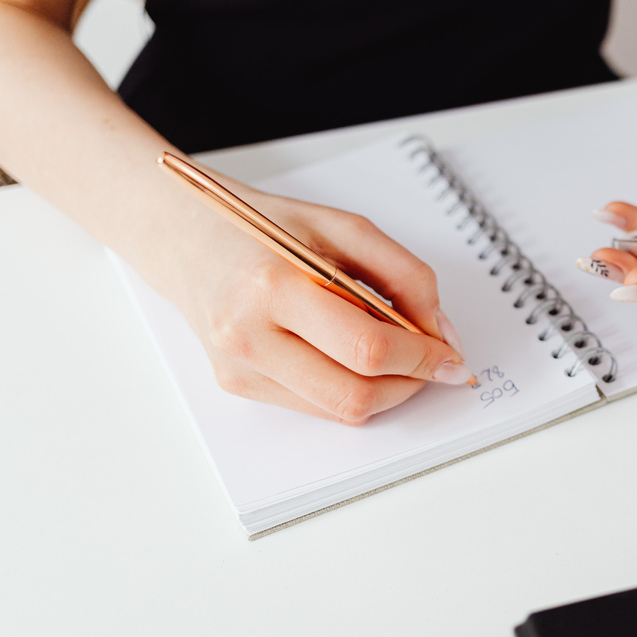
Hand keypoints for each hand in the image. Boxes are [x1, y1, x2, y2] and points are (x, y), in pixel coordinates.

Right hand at [146, 176, 470, 424]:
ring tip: (397, 356)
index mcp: (274, 286)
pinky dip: (350, 387)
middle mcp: (249, 336)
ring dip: (386, 391)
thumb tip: (440, 332)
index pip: (366, 349)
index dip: (421, 359)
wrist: (185, 236)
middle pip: (354, 394)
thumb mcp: (343, 227)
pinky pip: (315, 405)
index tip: (450, 355)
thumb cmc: (264, 227)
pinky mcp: (237, 386)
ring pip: (339, 410)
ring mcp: (239, 368)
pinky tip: (352, 356)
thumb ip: (403, 275)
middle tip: (433, 363)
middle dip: (410, 383)